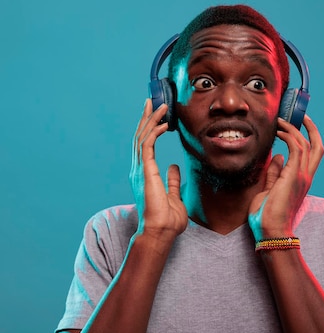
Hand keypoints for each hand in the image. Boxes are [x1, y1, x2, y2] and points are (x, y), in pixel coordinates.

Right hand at [129, 99, 187, 240]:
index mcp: (144, 174)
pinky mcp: (145, 171)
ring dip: (151, 120)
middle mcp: (139, 170)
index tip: (156, 115)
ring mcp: (140, 170)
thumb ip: (172, 181)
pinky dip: (154, 132)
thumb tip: (174, 167)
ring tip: (160, 105)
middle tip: (152, 101)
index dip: (149, 128)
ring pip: (142, 137)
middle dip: (146, 118)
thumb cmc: (166, 221)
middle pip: (140, 137)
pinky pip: (148, 145)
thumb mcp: (173, 196)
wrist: (160, 232)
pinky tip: (164, 124)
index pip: (145, 146)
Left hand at [248, 115, 323, 240]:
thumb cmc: (267, 216)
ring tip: (280, 121)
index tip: (297, 125)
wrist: (270, 231)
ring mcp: (302, 176)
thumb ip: (274, 174)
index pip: (312, 154)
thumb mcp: (269, 190)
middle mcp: (306, 177)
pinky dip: (289, 137)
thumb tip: (277, 157)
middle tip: (300, 115)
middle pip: (317, 146)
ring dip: (294, 129)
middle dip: (310, 128)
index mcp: (302, 181)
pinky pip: (296, 149)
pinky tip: (279, 132)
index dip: (308, 137)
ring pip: (307, 144)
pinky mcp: (294, 176)